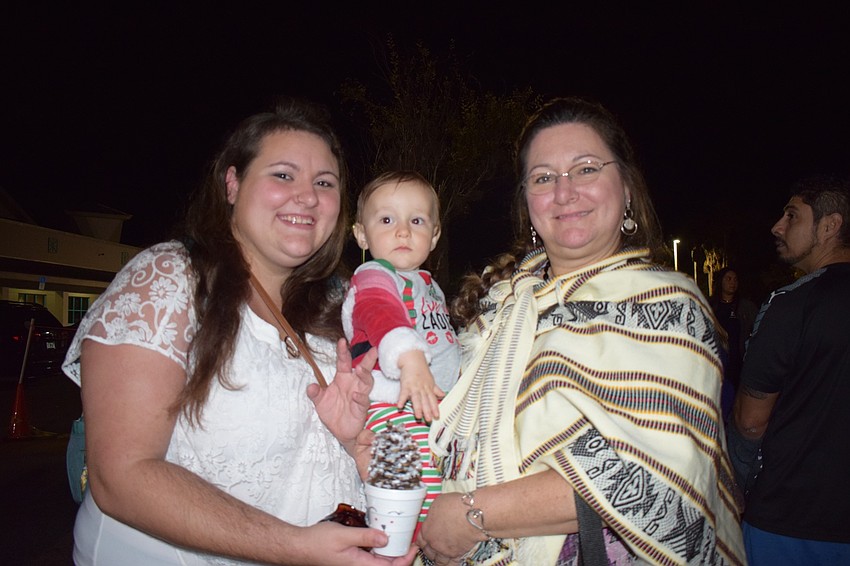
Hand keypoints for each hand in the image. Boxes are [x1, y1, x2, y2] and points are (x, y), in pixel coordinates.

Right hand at [299, 521, 416, 564]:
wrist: (300, 546)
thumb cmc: (316, 543)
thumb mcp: (343, 535)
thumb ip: (365, 536)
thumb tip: (385, 538)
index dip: (404, 559)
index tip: (413, 546)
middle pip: (387, 564)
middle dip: (400, 552)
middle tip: (408, 536)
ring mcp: (356, 564)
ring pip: (379, 560)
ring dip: (389, 549)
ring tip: (397, 533)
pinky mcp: (353, 559)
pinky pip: (371, 555)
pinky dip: (378, 546)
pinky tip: (380, 534)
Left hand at [308, 339, 377, 454]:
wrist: (340, 432)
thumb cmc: (333, 413)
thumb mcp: (320, 401)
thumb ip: (315, 393)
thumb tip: (310, 387)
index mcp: (343, 378)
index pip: (344, 362)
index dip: (343, 352)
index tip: (342, 341)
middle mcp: (353, 384)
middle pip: (362, 369)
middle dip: (367, 359)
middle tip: (373, 350)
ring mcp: (359, 395)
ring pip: (366, 383)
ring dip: (365, 375)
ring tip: (361, 369)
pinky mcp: (361, 408)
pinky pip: (362, 401)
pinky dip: (360, 398)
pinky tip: (356, 395)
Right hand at [397, 350, 443, 421]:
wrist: (412, 360)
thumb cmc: (421, 371)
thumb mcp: (430, 380)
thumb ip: (436, 390)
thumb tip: (443, 395)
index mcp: (428, 388)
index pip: (432, 400)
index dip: (435, 408)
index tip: (437, 416)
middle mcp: (422, 389)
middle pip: (425, 401)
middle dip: (427, 411)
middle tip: (429, 420)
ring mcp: (413, 387)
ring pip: (416, 399)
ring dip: (417, 407)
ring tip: (418, 416)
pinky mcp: (405, 385)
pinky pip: (403, 394)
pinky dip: (401, 400)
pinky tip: (399, 407)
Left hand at [416, 493, 480, 562]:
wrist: (472, 514)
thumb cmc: (456, 506)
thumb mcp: (438, 504)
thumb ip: (434, 514)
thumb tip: (435, 515)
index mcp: (427, 530)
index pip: (420, 540)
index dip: (421, 541)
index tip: (423, 542)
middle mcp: (434, 543)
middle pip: (428, 552)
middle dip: (430, 550)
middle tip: (432, 548)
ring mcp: (446, 550)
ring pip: (439, 561)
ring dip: (439, 559)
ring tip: (440, 558)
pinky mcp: (458, 554)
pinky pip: (452, 564)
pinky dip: (451, 564)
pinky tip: (452, 562)